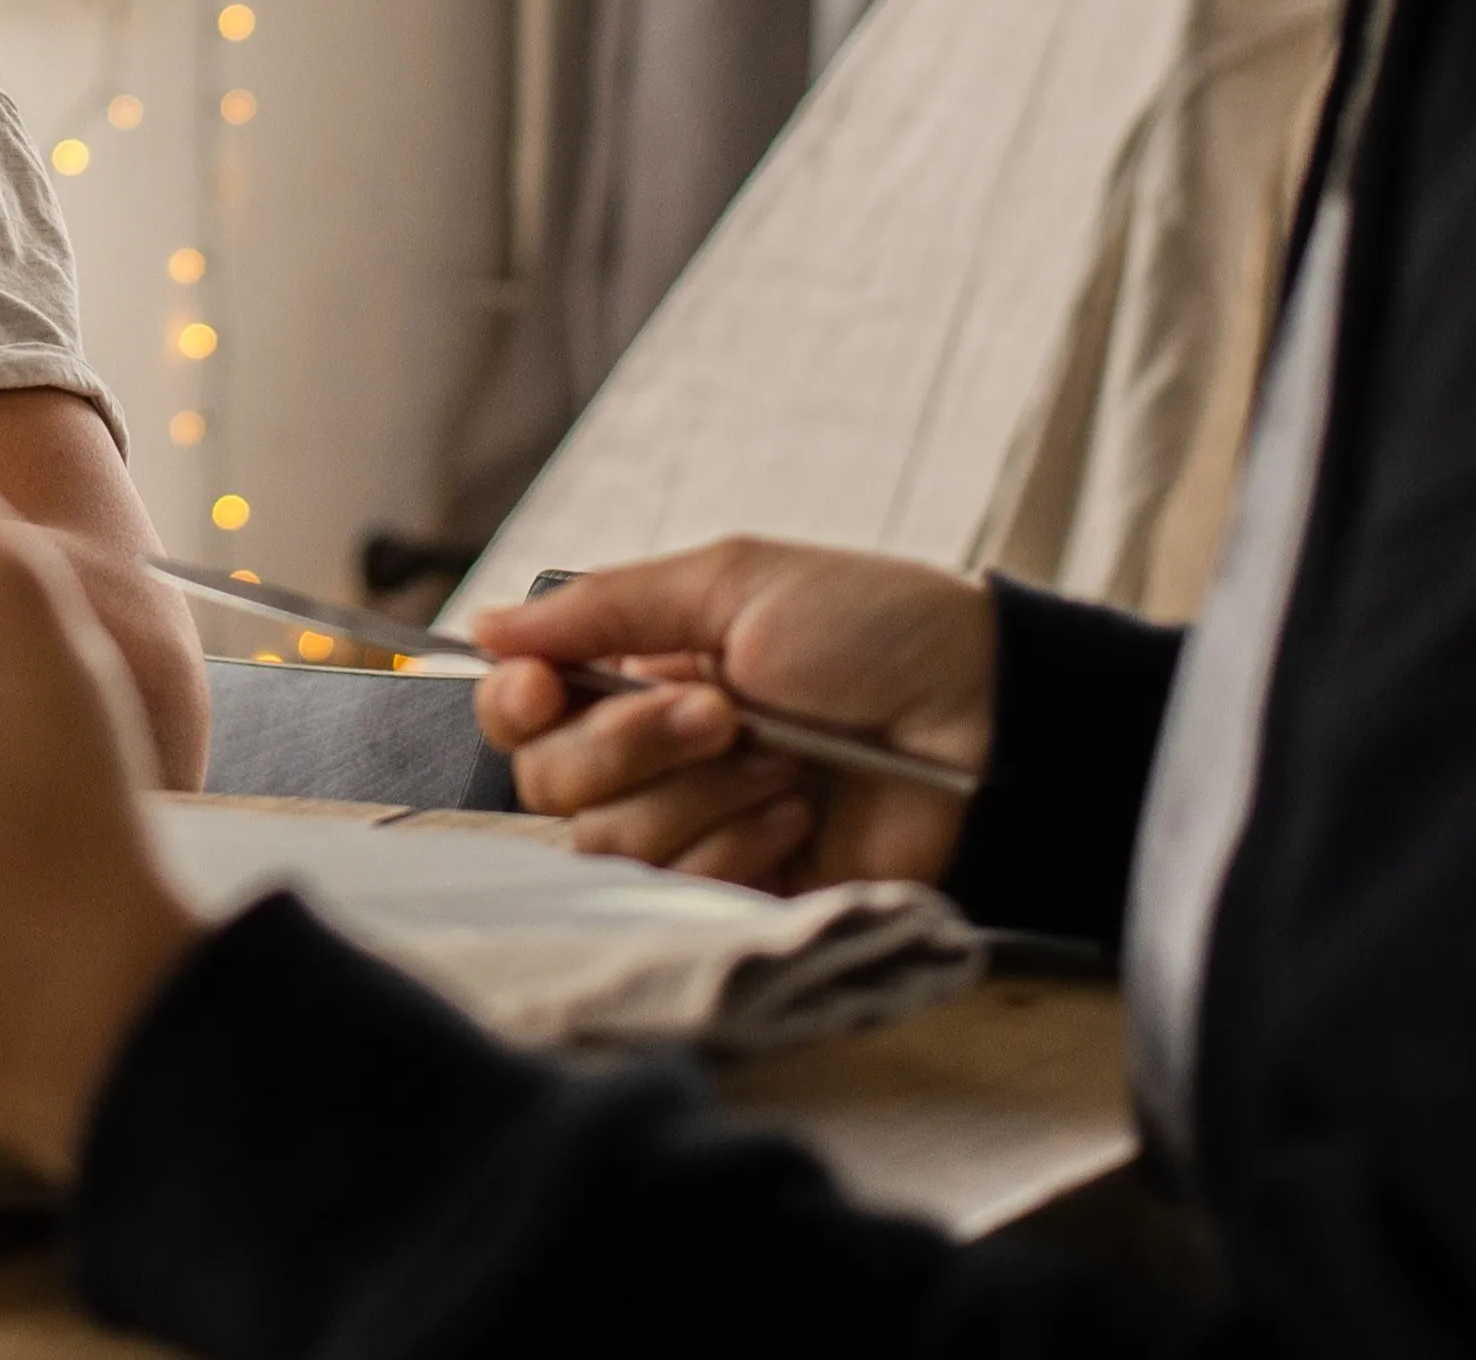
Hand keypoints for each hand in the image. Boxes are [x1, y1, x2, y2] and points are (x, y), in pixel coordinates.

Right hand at [468, 537, 995, 892]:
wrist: (989, 717)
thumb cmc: (876, 628)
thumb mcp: (734, 583)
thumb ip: (604, 607)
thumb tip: (486, 625)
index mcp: (640, 671)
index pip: (522, 710)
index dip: (515, 706)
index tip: (541, 688)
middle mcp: (655, 752)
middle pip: (550, 784)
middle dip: (631, 745)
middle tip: (724, 711)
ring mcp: (697, 825)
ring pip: (608, 844)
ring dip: (700, 795)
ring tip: (785, 761)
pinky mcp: (743, 891)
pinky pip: (680, 891)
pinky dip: (736, 845)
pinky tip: (801, 812)